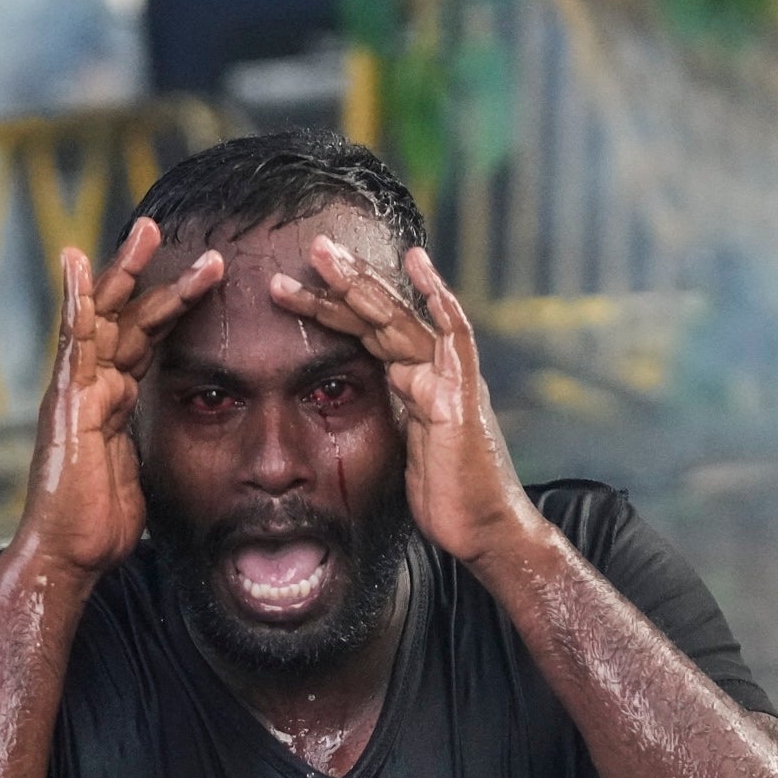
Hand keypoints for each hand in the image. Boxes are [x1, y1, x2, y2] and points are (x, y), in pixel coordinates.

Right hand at [19, 217, 221, 580]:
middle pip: (124, 317)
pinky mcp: (66, 401)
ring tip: (147, 230)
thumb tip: (180, 455)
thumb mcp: (142, 480)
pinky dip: (76, 299)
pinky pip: (73, 341)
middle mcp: (92, 388)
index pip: (143, 342)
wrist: (68, 556)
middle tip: (167, 230)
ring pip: (104, 317)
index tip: (197, 276)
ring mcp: (76, 391)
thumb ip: (150, 452)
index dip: (168, 307)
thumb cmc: (100, 529)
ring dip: (126, 272)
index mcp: (112, 403)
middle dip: (149, 274)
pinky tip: (77, 262)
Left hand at [274, 237, 539, 567]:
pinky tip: (418, 264)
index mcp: (412, 383)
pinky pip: (452, 336)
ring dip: (363, 283)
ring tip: (327, 255)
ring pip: (401, 317)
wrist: (484, 530)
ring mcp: (447, 379)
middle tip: (311, 246)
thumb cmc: (446, 499)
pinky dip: (436, 298)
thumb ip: (387, 418)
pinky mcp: (461, 394)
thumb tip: (348, 405)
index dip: (332, 307)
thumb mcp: (400, 452)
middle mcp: (431, 371)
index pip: (366, 333)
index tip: (292, 287)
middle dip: (342, 282)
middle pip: (380, 315)